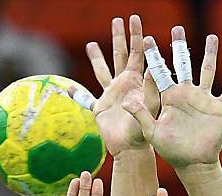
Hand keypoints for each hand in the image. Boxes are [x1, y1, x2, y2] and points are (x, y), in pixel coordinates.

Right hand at [70, 15, 158, 155]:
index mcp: (136, 82)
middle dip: (120, 37)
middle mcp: (123, 85)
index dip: (137, 37)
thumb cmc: (144, 130)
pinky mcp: (100, 109)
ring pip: (102, 71)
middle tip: (119, 20)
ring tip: (91, 44)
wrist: (131, 150)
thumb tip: (154, 67)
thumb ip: (151, 88)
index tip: (136, 20)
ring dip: (97, 58)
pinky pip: (85, 99)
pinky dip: (75, 94)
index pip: (138, 53)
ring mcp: (111, 95)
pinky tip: (67, 89)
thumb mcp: (151, 107)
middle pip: (120, 55)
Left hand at [123, 26, 221, 167]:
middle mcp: (185, 94)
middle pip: (182, 64)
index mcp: (168, 97)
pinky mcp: (218, 107)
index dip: (155, 56)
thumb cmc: (170, 150)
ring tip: (212, 37)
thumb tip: (126, 101)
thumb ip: (141, 115)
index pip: (160, 72)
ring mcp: (203, 99)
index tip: (148, 39)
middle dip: (179, 47)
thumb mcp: (152, 132)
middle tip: (176, 29)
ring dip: (210, 54)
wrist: (192, 163)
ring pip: (207, 70)